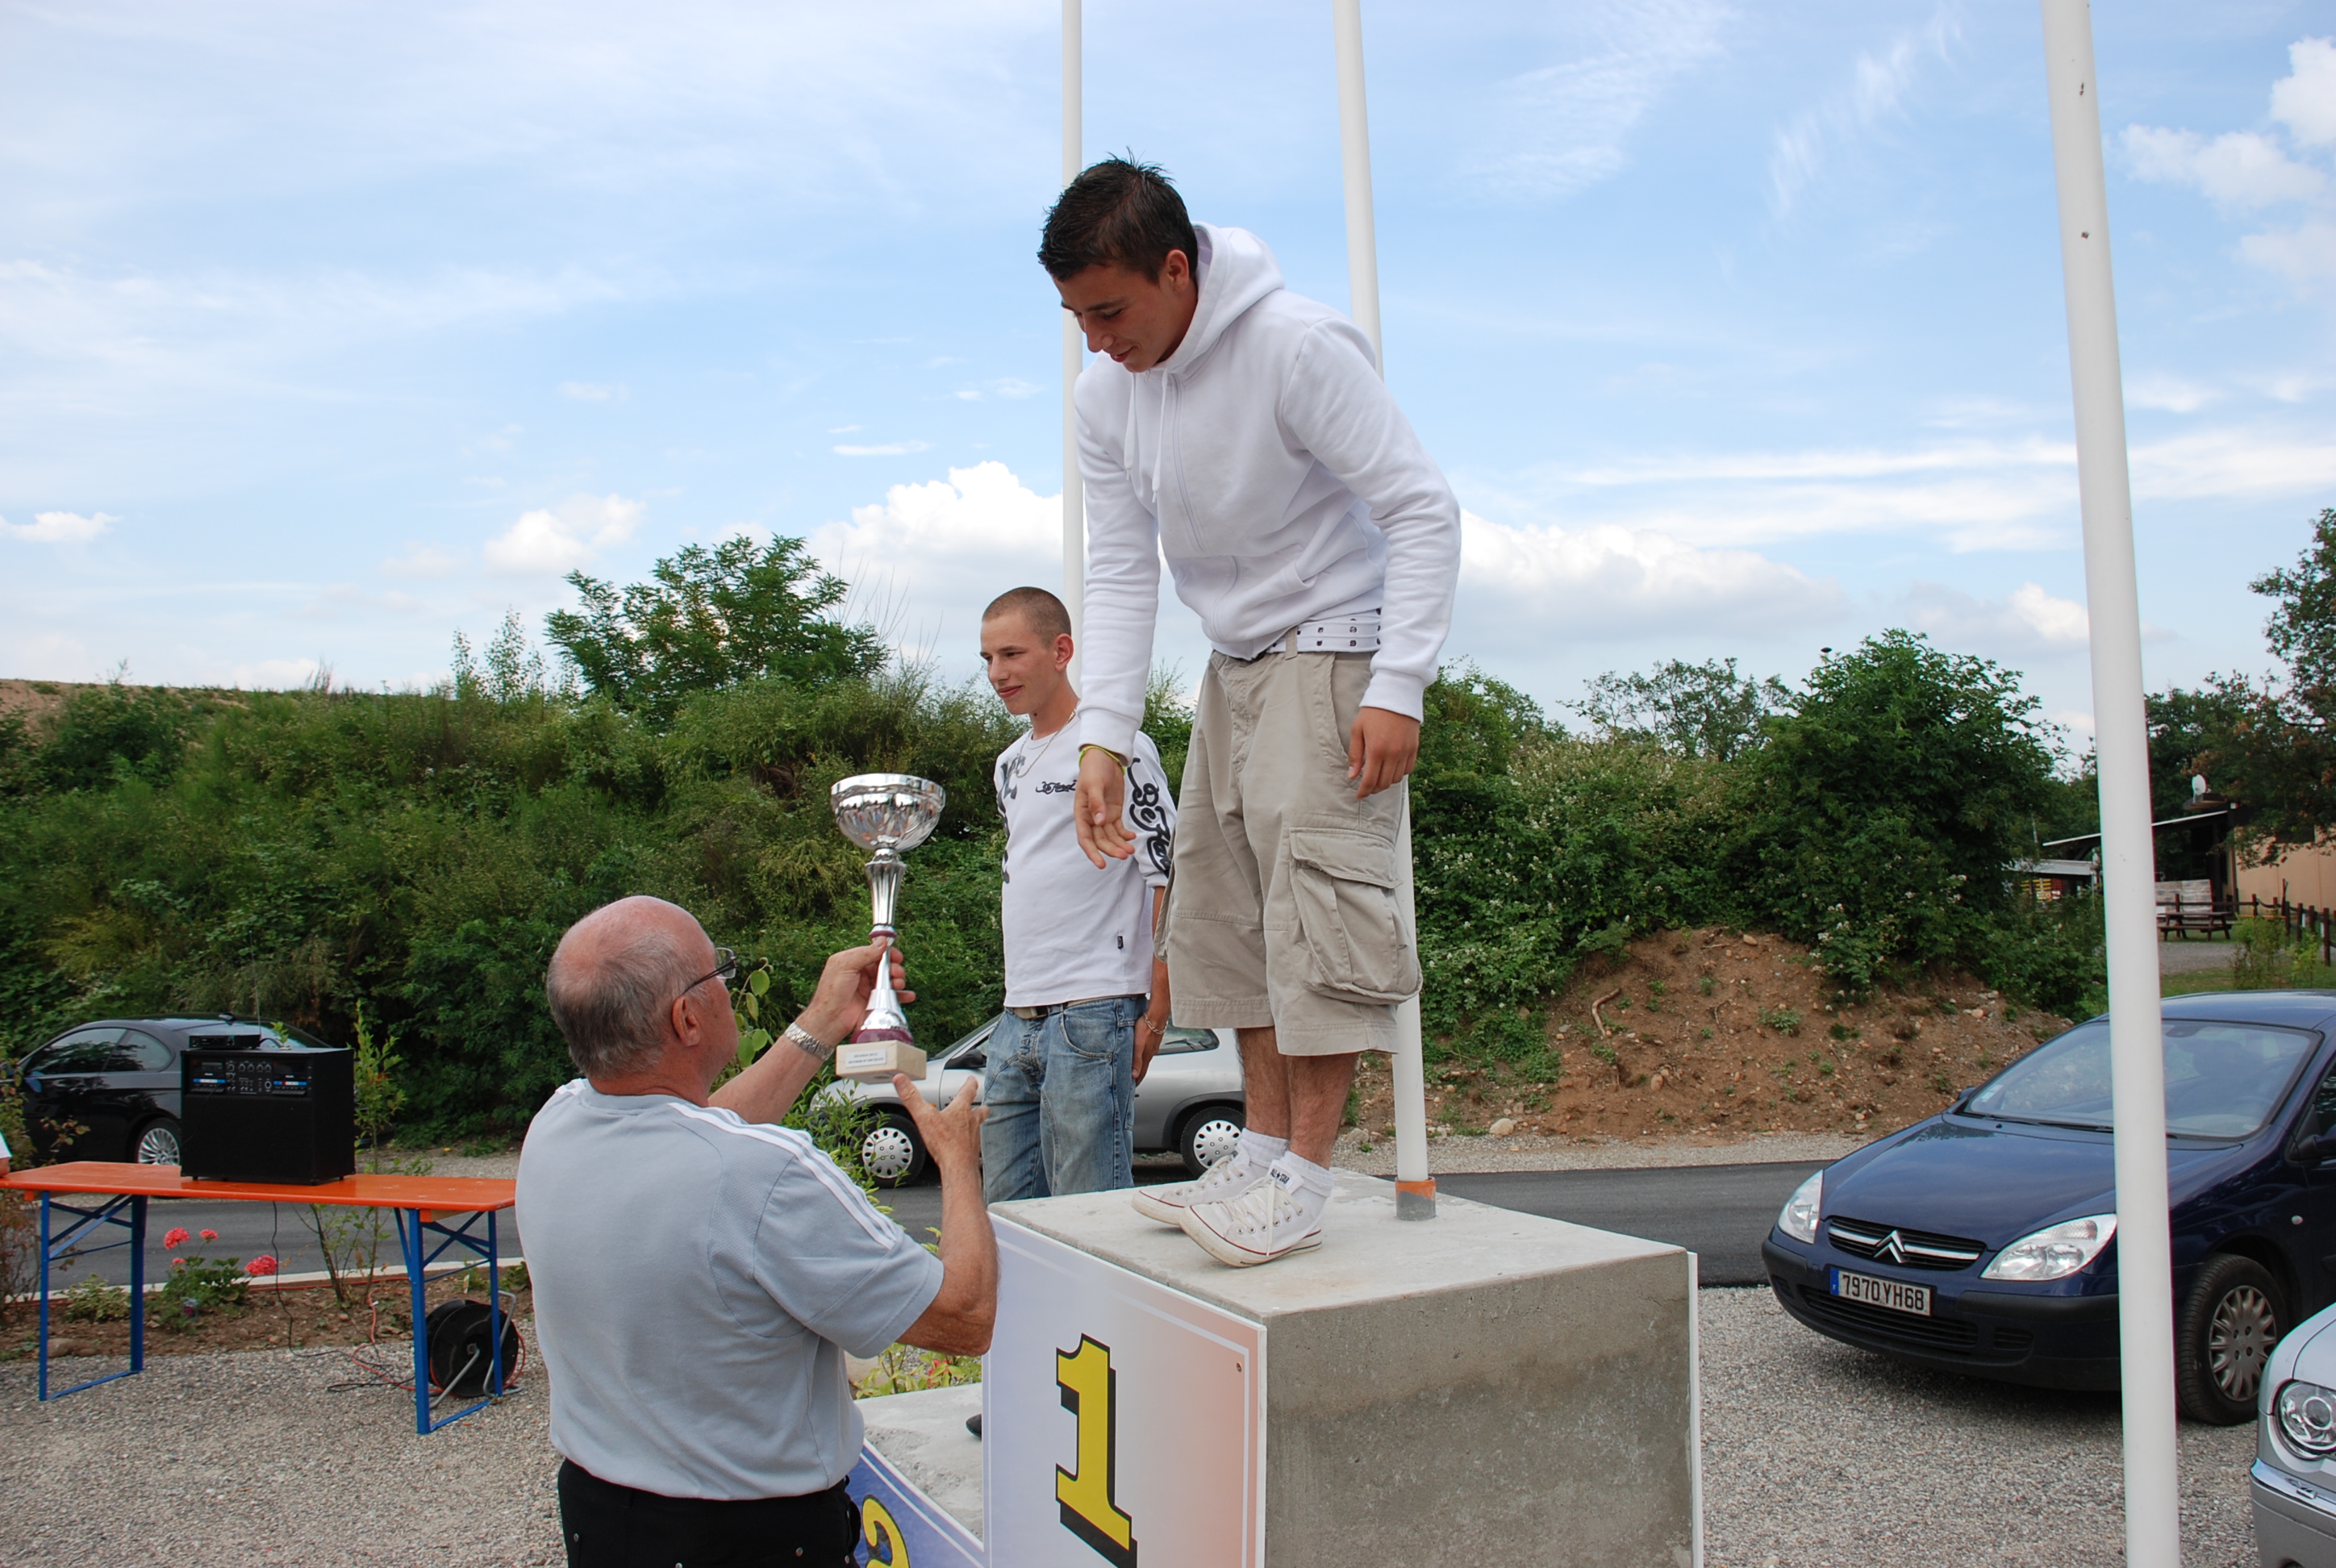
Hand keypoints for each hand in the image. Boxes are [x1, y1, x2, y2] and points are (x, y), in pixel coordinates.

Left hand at [798, 941, 912, 1047]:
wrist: (831, 1019)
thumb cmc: (833, 991)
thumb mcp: (846, 966)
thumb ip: (865, 953)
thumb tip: (882, 941)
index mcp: (852, 961)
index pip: (873, 952)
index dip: (887, 953)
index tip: (897, 956)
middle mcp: (861, 973)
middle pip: (884, 966)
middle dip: (894, 968)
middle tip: (897, 973)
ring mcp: (868, 988)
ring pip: (889, 980)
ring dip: (898, 980)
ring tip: (899, 984)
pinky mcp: (874, 1002)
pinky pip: (892, 996)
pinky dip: (902, 995)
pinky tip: (908, 995)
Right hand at [896, 1073, 983, 1176]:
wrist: (958, 1167)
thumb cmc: (945, 1143)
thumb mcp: (923, 1116)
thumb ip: (911, 1097)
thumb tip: (900, 1079)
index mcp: (960, 1110)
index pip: (968, 1091)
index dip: (970, 1084)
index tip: (972, 1080)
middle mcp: (971, 1121)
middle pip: (980, 1110)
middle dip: (980, 1106)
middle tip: (980, 1104)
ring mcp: (974, 1136)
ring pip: (978, 1126)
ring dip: (975, 1123)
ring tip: (972, 1124)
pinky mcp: (973, 1150)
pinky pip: (974, 1142)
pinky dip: (970, 1141)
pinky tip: (964, 1145)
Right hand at [1073, 747, 1134, 867]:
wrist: (1104, 757)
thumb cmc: (1094, 769)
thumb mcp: (1093, 784)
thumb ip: (1096, 803)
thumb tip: (1099, 822)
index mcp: (1082, 812)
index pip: (1085, 838)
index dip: (1092, 852)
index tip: (1101, 864)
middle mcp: (1091, 818)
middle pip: (1100, 840)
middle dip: (1111, 850)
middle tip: (1125, 855)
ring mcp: (1103, 815)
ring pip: (1110, 837)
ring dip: (1119, 845)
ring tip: (1131, 850)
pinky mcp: (1114, 812)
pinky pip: (1119, 829)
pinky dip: (1125, 835)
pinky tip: (1132, 838)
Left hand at [1134, 1011, 1167, 1084]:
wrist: (1156, 1014)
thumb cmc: (1146, 1027)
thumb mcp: (1138, 1045)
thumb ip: (1136, 1060)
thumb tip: (1134, 1075)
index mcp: (1147, 1055)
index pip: (1142, 1072)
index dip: (1137, 1081)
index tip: (1133, 1088)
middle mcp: (1151, 1052)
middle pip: (1144, 1067)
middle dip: (1139, 1075)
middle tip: (1134, 1082)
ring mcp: (1153, 1046)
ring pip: (1146, 1059)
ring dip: (1141, 1066)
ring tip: (1136, 1070)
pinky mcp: (1153, 1039)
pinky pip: (1148, 1051)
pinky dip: (1143, 1057)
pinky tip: (1141, 1053)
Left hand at [1346, 706, 1421, 797]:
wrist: (1396, 695)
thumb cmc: (1373, 712)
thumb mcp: (1357, 730)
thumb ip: (1355, 755)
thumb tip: (1353, 776)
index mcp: (1377, 750)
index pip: (1370, 780)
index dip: (1364, 791)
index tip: (1359, 796)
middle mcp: (1393, 754)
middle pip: (1384, 783)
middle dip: (1374, 789)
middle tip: (1367, 787)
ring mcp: (1405, 752)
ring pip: (1397, 778)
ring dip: (1386, 782)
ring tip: (1378, 777)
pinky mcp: (1414, 748)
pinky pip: (1408, 769)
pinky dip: (1399, 773)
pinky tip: (1391, 769)